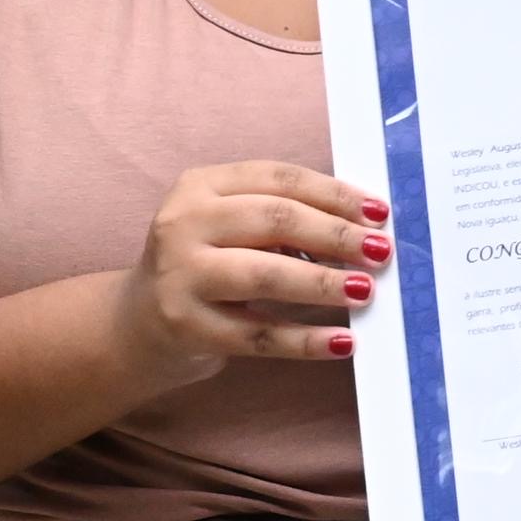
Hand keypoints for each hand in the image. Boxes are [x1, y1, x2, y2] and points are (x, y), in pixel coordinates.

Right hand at [116, 160, 383, 381]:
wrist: (138, 323)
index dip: (335, 194)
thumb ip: (286, 218)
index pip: (279, 178)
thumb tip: (367, 227)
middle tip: (381, 251)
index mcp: (201, 185)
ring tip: (366, 290)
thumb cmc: (208, 264)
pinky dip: (304, 340)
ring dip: (323, 282)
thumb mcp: (233, 226)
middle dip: (336, 235)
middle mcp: (183, 224)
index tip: (380, 212)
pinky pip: (256, 334)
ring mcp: (180, 276)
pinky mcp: (185, 326)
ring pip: (264, 275)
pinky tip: (342, 342)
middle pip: (274, 220)